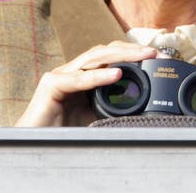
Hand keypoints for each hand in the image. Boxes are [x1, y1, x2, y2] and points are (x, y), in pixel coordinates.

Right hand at [15, 41, 156, 126]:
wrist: (36, 146)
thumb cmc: (66, 133)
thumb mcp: (99, 117)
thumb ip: (116, 107)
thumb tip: (146, 106)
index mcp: (86, 76)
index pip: (112, 56)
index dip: (134, 53)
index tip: (159, 57)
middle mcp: (74, 71)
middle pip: (106, 52)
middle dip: (132, 50)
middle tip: (156, 53)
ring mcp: (61, 75)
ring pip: (95, 58)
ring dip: (122, 56)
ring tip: (143, 56)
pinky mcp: (51, 85)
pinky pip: (78, 79)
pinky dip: (99, 76)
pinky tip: (117, 75)